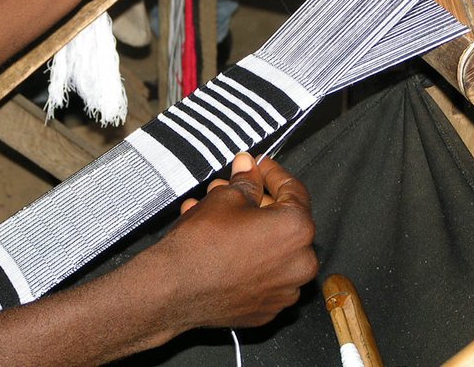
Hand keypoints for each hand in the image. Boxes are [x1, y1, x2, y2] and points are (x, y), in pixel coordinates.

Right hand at [140, 153, 317, 331]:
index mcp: (297, 229)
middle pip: (282, 220)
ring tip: (219, 212)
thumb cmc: (202, 245)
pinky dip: (248, 256)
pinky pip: (262, 272)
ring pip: (271, 246)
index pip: (293, 190)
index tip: (259, 167)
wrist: (173, 289)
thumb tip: (248, 168)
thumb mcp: (226, 197)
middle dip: (256, 200)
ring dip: (249, 227)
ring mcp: (285, 288)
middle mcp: (300, 262)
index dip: (272, 173)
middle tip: (235, 189)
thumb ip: (246, 181)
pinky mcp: (267, 307)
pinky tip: (224, 241)